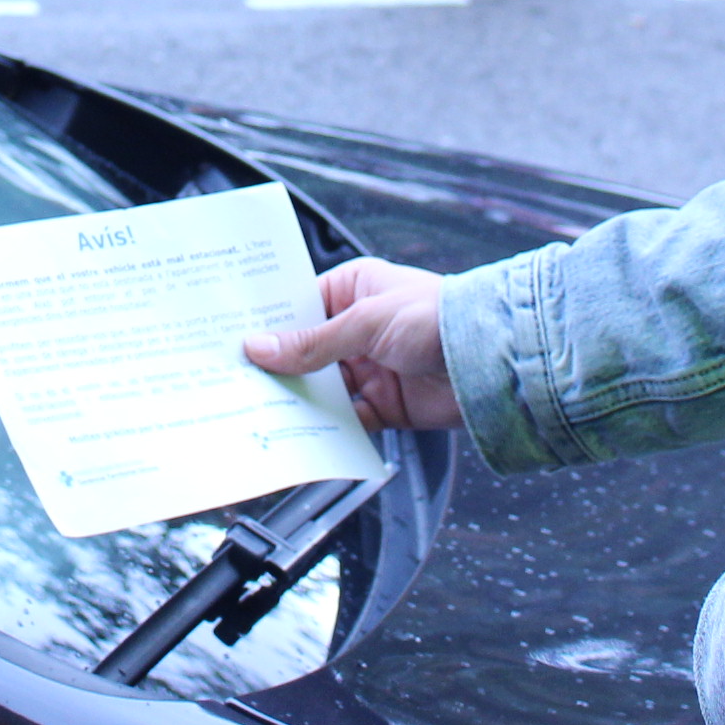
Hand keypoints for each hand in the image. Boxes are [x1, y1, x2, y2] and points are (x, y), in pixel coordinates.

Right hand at [241, 258, 462, 431]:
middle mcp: (359, 327)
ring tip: (260, 412)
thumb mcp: (365, 322)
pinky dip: (328, 429)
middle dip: (277, 368)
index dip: (267, 325)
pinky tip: (303, 435)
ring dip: (299, 401)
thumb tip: (261, 346)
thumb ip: (311, 342)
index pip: (298, 307)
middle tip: (237, 380)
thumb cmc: (437, 316)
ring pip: (322, 388)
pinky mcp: (385, 405)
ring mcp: (371, 368)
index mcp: (353, 289)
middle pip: (305, 352)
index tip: (233, 339)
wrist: (491, 360)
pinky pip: (347, 420)